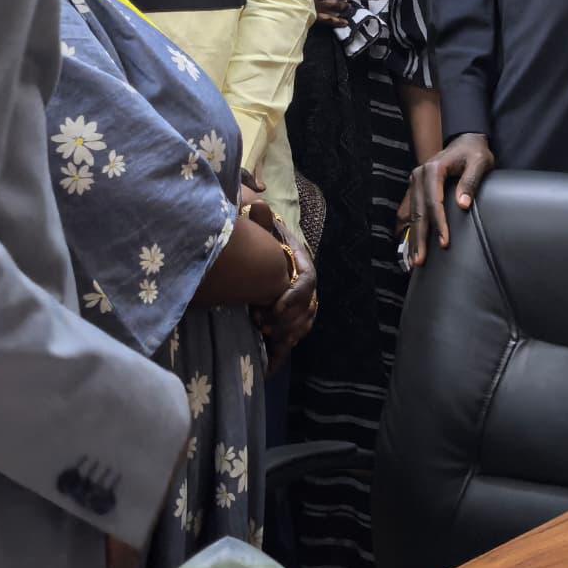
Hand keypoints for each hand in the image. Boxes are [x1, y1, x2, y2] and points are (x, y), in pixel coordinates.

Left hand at [254, 207, 317, 355]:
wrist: (271, 254)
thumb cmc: (266, 242)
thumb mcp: (264, 229)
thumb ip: (262, 220)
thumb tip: (259, 204)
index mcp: (303, 265)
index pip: (307, 283)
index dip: (293, 298)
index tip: (274, 308)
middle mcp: (308, 286)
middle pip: (307, 308)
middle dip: (287, 320)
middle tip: (262, 323)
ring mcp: (304, 303)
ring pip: (304, 324)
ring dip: (286, 333)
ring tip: (263, 335)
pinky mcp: (294, 318)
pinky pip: (295, 336)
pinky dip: (283, 350)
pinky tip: (270, 363)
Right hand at [406, 133, 494, 266]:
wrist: (465, 141)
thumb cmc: (474, 153)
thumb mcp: (480, 163)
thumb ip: (471, 181)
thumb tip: (463, 204)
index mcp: (433, 169)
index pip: (434, 201)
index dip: (439, 223)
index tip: (444, 242)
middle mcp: (419, 175)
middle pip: (418, 211)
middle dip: (419, 238)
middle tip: (420, 261)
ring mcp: (414, 182)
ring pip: (410, 214)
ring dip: (412, 238)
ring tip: (413, 261)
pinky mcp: (414, 189)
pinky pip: (407, 211)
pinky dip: (407, 229)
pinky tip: (407, 246)